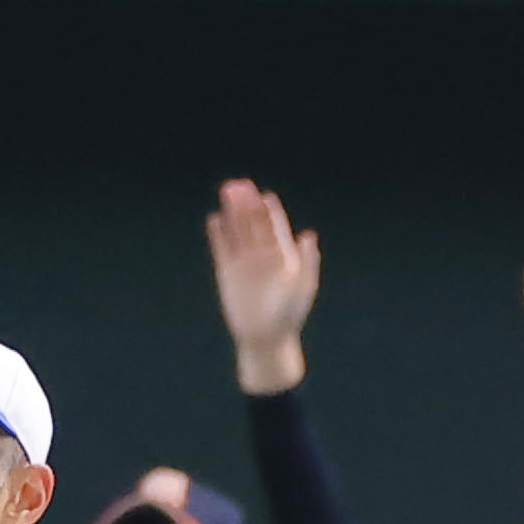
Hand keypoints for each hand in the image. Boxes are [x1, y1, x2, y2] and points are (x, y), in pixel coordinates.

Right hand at [205, 178, 320, 395]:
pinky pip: (221, 248)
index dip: (270, 210)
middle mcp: (262, 254)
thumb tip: (308, 235)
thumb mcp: (303, 287)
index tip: (264, 196)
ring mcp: (244, 262)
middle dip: (247, 204)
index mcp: (283, 254)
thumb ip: (307, 261)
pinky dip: (218, 234)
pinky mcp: (227, 273)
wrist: (266, 338)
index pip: (274, 226)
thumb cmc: (290, 314)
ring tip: (226, 191)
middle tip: (240, 185)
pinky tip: (214, 219)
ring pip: (237, 231)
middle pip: (253, 223)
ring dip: (232, 212)